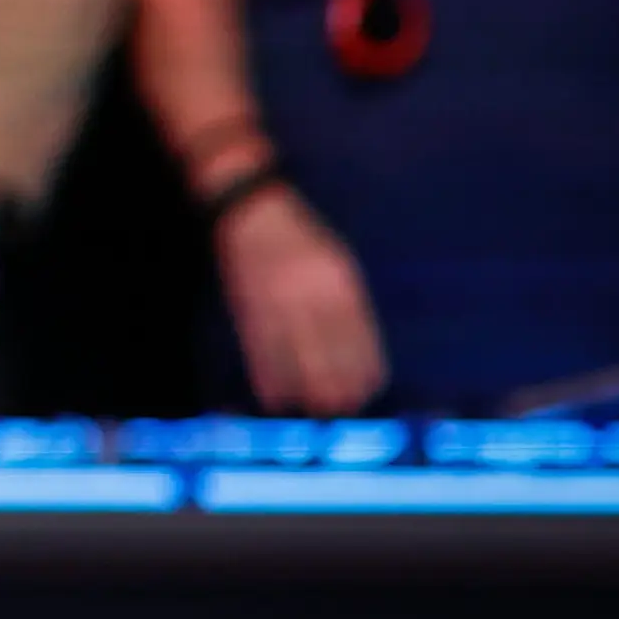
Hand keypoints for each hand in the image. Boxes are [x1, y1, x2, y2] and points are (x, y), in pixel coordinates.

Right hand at [215, 184, 389, 413]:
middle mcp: (310, 294)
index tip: (370, 389)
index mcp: (338, 281)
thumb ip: (347, 300)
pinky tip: (275, 394)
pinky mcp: (248, 305)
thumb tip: (359, 347)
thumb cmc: (300, 236)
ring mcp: (276, 301)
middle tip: (343, 407)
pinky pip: (259, 349)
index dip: (364, 365)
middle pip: (327, 351)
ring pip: (293, 356)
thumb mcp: (336, 260)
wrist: (251, 210)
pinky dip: (267, 375)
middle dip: (336, 384)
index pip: (358, 335)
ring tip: (313, 408)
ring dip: (303, 386)